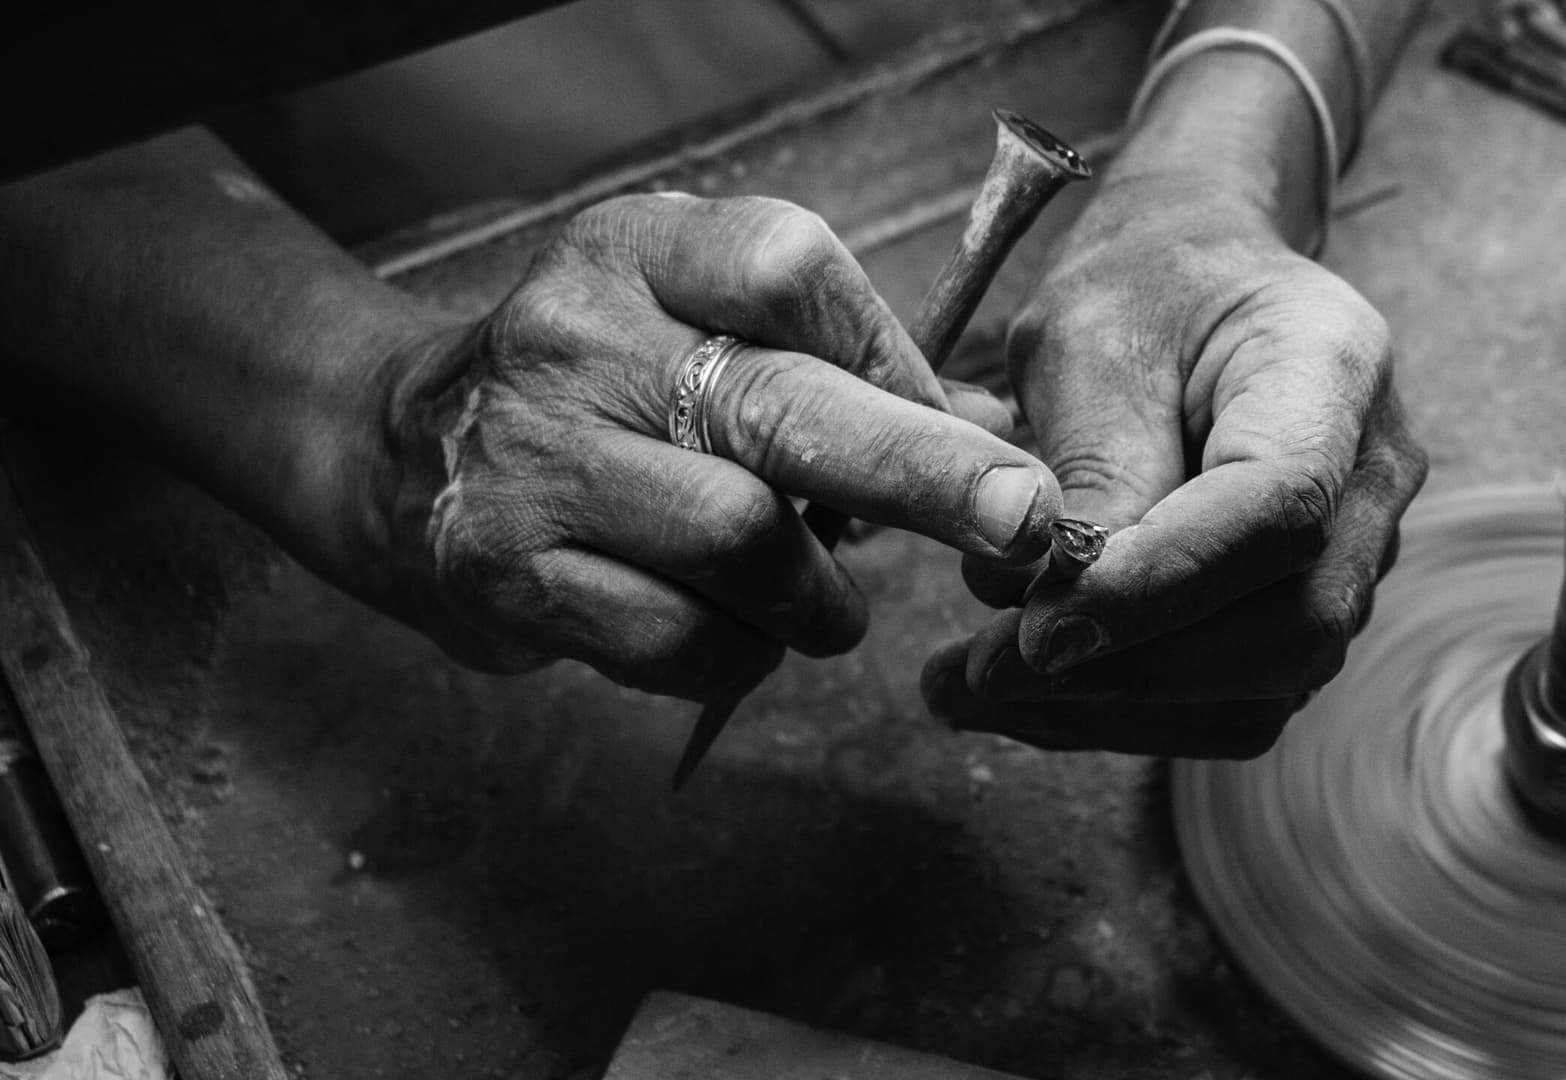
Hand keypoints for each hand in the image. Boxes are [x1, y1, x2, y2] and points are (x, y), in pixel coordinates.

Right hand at [352, 194, 1060, 701]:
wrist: (401, 455)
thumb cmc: (602, 390)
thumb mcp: (692, 319)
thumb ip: (828, 360)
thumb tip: (994, 437)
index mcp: (637, 250)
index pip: (789, 269)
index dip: (889, 353)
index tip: (948, 419)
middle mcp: (576, 340)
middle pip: (781, 408)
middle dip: (924, 473)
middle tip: (1025, 520)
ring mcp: (534, 458)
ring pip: (738, 540)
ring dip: (819, 595)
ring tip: (823, 605)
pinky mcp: (507, 571)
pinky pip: (677, 639)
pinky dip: (743, 652)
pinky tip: (737, 632)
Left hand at [921, 176, 1425, 757]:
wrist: (1194, 286)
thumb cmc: (1139, 292)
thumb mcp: (1087, 339)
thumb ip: (1092, 468)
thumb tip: (1058, 618)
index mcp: (1332, 370)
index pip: (1279, 504)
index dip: (1162, 580)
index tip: (1037, 627)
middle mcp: (1373, 478)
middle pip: (1290, 623)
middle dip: (1128, 666)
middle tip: (979, 673)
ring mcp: (1356, 556)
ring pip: (1265, 686)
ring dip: (1109, 708)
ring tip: (965, 692)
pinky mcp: (1301, 613)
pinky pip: (1232, 699)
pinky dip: (1120, 712)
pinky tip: (1018, 697)